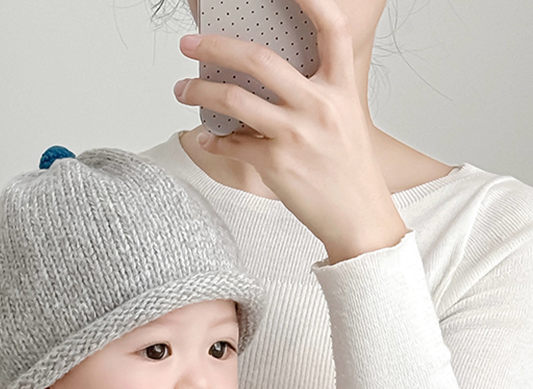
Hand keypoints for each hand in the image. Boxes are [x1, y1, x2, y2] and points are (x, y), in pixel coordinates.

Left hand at [173, 0, 407, 263]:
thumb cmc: (350, 170)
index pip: (331, 31)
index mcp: (341, 87)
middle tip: (189, 44)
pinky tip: (203, 138)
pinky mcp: (276, 164)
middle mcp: (319, 105)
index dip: (311, 2)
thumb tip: (269, 83)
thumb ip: (316, 95)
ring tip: (181, 89)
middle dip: (216, 47)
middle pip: (260, 60)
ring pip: (235, 100)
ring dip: (199, 92)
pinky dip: (211, 141)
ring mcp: (297, 135)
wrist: (359, 216)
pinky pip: (232, 144)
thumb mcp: (345, 119)